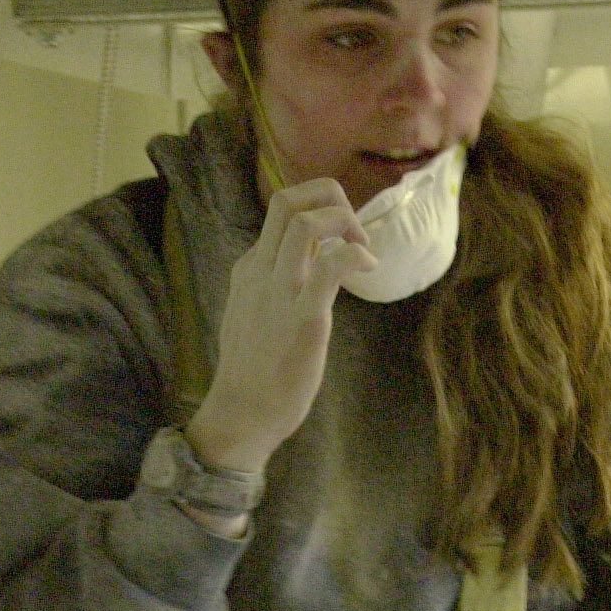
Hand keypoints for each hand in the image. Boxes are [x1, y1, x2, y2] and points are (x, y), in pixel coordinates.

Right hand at [186, 179, 376, 471]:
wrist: (241, 413)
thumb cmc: (255, 369)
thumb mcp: (256, 312)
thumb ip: (277, 283)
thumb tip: (311, 264)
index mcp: (250, 268)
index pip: (279, 210)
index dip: (316, 206)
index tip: (339, 233)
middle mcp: (260, 271)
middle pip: (286, 201)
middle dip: (330, 198)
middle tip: (354, 231)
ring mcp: (279, 293)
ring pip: (305, 223)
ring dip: (344, 221)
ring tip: (362, 247)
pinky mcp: (304, 319)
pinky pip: (332, 267)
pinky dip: (356, 255)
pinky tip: (368, 267)